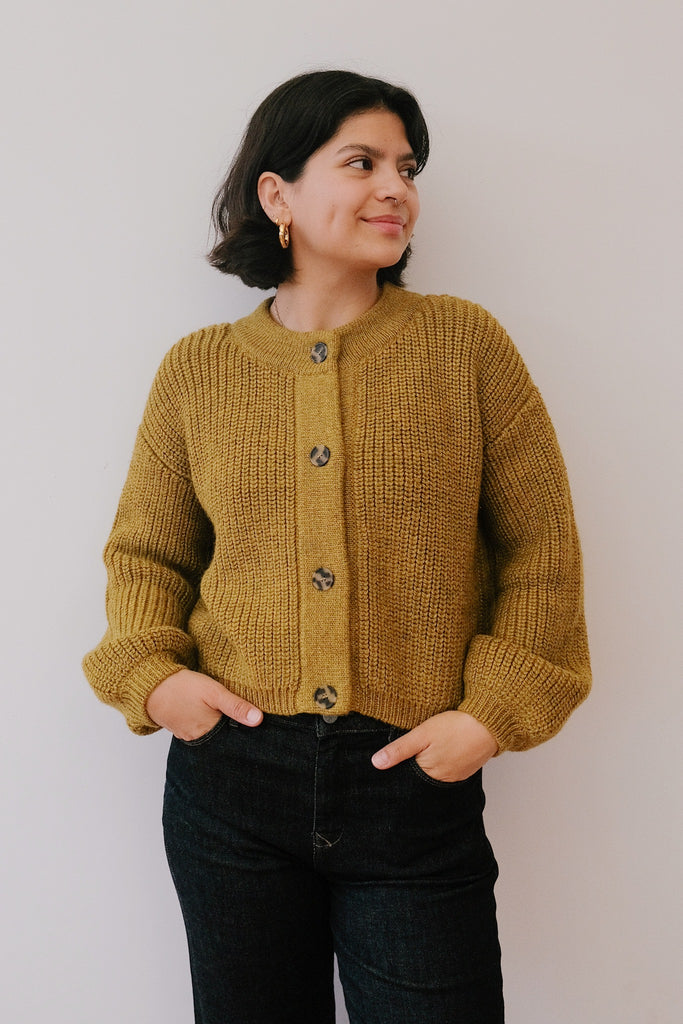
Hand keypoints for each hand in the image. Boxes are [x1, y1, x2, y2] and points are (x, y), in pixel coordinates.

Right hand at [146, 668, 262, 740]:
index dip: (244, 732)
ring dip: (217, 727)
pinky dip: (205, 724)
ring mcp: (187, 734)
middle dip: (231, 732)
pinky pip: (198, 730)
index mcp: (209, 732)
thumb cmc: (183, 687)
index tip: (254, 727)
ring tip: (226, 717)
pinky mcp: (180, 728)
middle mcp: (198, 738)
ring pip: (210, 735)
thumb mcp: (214, 692)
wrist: (151, 685)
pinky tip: (209, 715)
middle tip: (241, 720)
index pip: (233, 739)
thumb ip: (236, 706)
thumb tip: (258, 720)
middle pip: (222, 739)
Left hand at [371, 710, 498, 782]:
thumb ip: (399, 749)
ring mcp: (457, 776)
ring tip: (428, 751)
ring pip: (436, 774)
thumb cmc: (455, 727)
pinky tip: (443, 751)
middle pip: (422, 778)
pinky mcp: (467, 769)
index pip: (407, 778)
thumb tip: (376, 763)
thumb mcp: (422, 734)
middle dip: (414, 768)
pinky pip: (449, 770)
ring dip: (430, 765)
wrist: (489, 724)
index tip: (395, 760)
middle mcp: (443, 780)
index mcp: (429, 773)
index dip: (399, 769)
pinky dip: (444, 762)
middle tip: (413, 753)